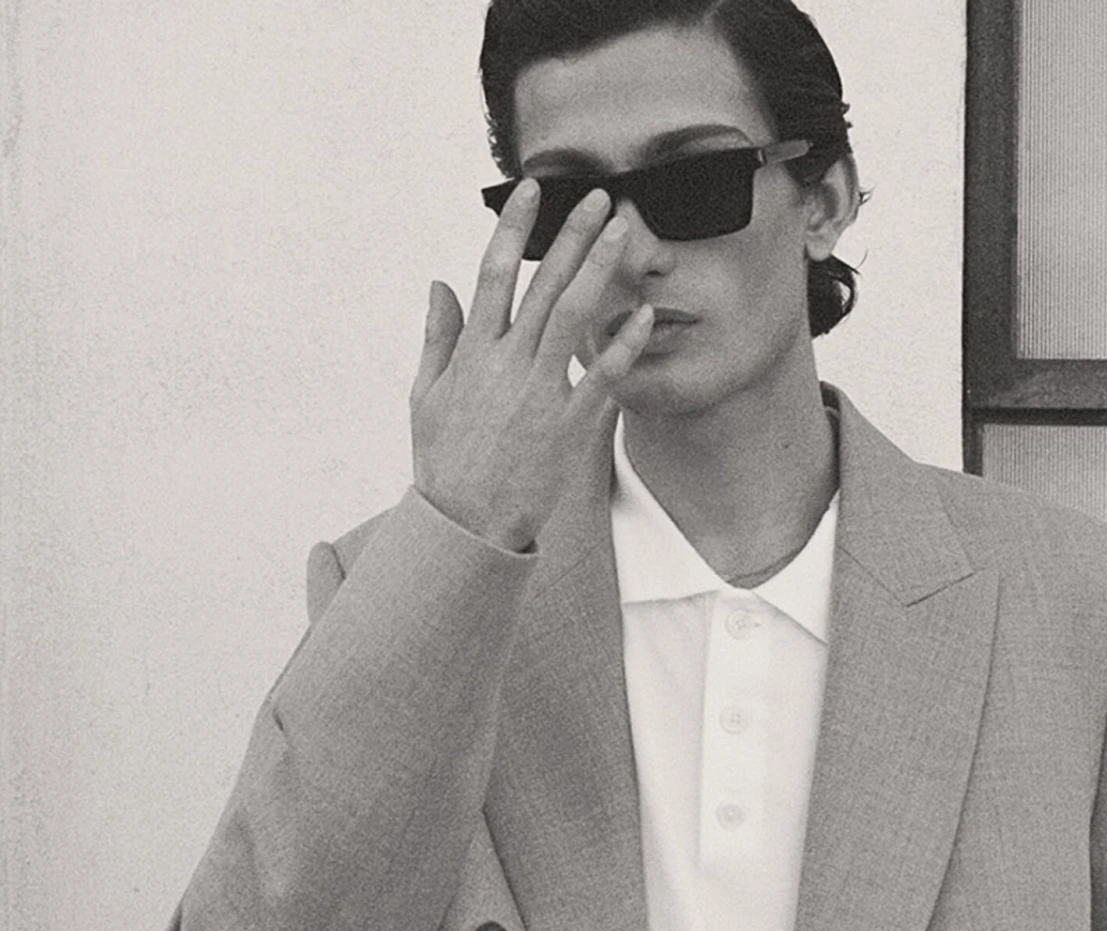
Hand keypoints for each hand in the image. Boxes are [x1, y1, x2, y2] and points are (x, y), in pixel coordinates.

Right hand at [409, 183, 654, 549]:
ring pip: (575, 317)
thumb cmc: (444, 463)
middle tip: (598, 197)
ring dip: (601, 269)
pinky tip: (645, 315)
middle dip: (572, 235)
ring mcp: (540, 394)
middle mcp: (507, 365)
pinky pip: (602, 378)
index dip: (514, 229)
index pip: (493, 273)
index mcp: (471, 352)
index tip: (532, 192)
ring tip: (623, 232)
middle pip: (544, 284)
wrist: (465, 525)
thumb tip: (439, 284)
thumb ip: (437, 337)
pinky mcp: (568, 426)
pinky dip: (624, 344)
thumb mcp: (425, 396)